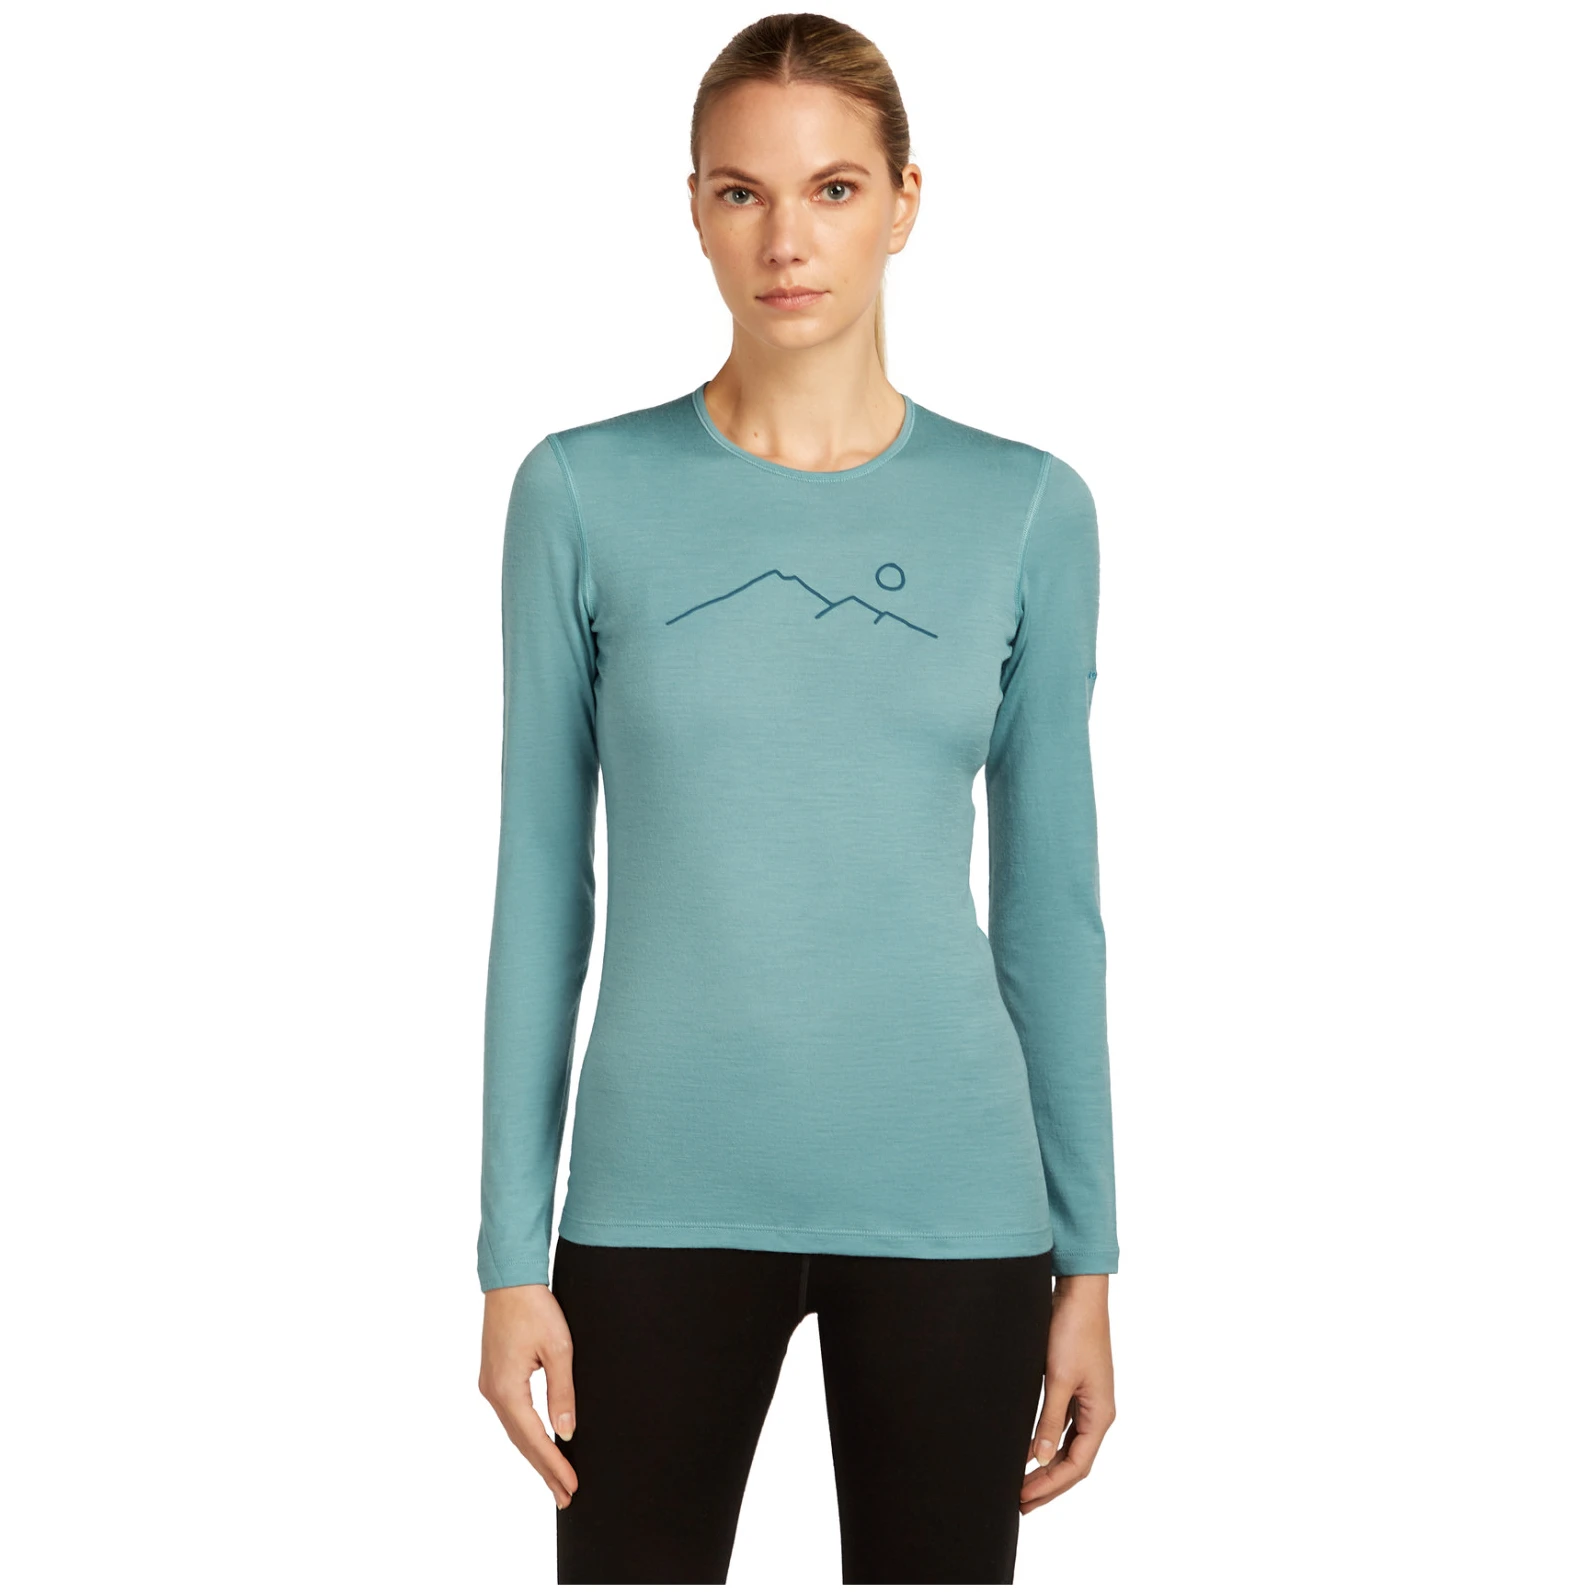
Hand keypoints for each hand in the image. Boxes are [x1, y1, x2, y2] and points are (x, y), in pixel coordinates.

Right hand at [479, 1283, 579, 1507]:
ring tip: (556, 1479)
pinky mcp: (494, 1377)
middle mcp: (493, 1392)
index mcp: (506, 1389)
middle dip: (544, 1469)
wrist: (510, 1280)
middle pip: (521, 1441)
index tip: (571, 1486)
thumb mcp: (559, 1349)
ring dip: (535, 1454)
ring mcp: (490, 1385)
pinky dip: (527, 1435)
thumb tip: (566, 1433)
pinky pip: (512, 1416)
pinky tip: (538, 1444)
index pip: (533, 1438)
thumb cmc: (535, 1309)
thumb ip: (562, 1393)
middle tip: (566, 1496)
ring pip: (515, 1431)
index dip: (553, 1465)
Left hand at [1020, 1273, 1114, 1513]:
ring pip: (1069, 1447)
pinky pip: (1064, 1428)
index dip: (1050, 1486)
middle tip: (1019, 1504)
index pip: (1076, 1466)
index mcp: (1100, 1415)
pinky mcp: (1075, 1387)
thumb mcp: (1059, 1379)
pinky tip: (1030, 1451)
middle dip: (1048, 1485)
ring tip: (1022, 1486)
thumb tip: (1039, 1458)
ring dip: (1048, 1468)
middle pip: (1074, 1462)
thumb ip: (1050, 1420)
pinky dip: (1048, 1444)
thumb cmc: (1073, 1332)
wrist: (1079, 1294)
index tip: (1022, 1499)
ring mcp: (1088, 1401)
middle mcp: (1098, 1413)